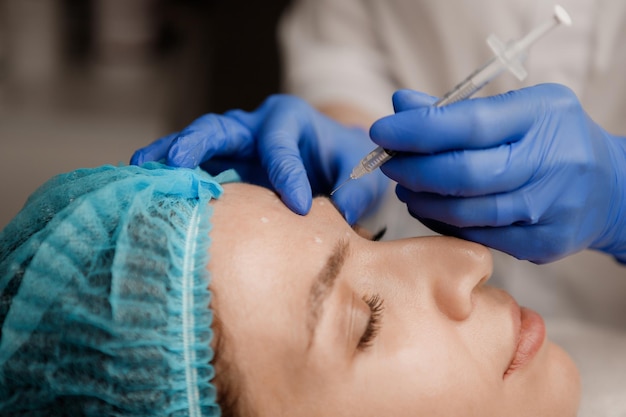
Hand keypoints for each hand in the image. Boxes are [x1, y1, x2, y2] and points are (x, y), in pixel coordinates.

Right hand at [131, 94, 388, 223]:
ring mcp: (234, 144)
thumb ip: (354, 193)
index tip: (296, 207)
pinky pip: (194, 166)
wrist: (333, 159)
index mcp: (289, 119)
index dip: (286, 177)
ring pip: (196, 145)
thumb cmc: (344, 160)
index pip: (280, 147)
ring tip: (140, 172)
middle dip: (197, 143)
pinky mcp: (223, 164)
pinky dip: (173, 176)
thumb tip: (340, 219)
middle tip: (176, 162)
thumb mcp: (358, 172)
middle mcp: (254, 125)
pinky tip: (150, 191)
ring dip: (169, 157)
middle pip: (219, 128)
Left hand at [370, 84, 625, 262]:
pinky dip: (442, 222)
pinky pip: (476, 236)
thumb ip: (457, 109)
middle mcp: (550, 165)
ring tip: (405, 185)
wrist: (611, 188)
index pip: (469, 125)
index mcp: (541, 117)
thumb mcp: (516, 108)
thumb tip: (401, 105)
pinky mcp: (541, 245)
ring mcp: (547, 210)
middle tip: (388, 162)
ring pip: (465, 212)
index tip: (382, 131)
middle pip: (463, 175)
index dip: (417, 131)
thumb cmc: (552, 139)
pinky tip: (430, 206)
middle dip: (413, 169)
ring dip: (422, 199)